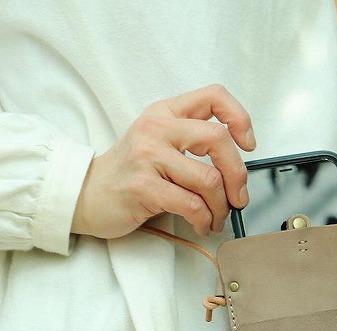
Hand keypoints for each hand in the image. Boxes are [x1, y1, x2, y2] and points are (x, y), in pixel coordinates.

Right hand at [71, 84, 254, 238]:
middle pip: (218, 139)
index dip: (240, 118)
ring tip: (215, 219)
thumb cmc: (131, 174)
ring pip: (209, 180)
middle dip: (238, 175)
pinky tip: (202, 225)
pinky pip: (192, 205)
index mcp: (165, 112)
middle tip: (238, 198)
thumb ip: (192, 143)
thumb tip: (237, 171)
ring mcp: (148, 156)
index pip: (214, 96)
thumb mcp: (158, 143)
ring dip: (221, 207)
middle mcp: (157, 128)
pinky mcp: (144, 187)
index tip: (248, 145)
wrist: (86, 194)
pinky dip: (205, 220)